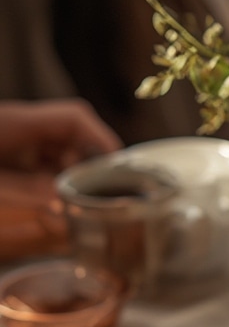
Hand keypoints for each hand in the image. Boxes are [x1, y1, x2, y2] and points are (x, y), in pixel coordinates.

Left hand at [0, 99, 122, 258]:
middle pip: (68, 136)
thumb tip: (67, 207)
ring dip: (68, 178)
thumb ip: (28, 194)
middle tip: (99, 197)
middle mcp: (14, 128)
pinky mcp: (3, 157)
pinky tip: (50, 206)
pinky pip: (35, 165)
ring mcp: (7, 141)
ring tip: (76, 207)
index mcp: (15, 123)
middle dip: (87, 166)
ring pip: (53, 154)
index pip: (74, 119)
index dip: (102, 141)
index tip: (120, 170)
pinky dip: (48, 183)